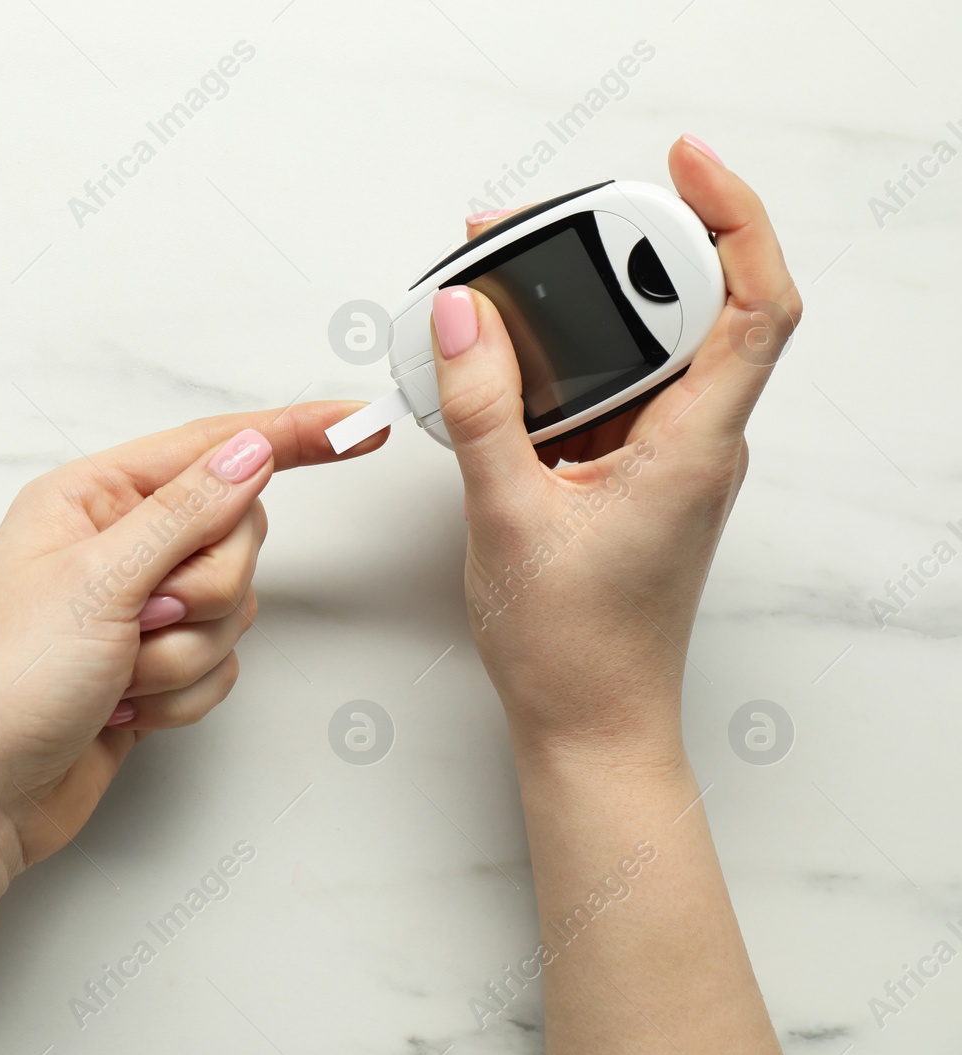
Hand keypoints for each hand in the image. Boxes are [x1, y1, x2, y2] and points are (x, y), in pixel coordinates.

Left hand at [0, 402, 385, 867]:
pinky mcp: (153, 666)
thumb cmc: (0, 683)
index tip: (359, 424)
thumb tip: (251, 451)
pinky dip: (181, 694)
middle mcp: (117, 545)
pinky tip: (124, 711)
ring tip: (119, 674)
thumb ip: (185, 513)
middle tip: (144, 620)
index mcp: (90, 498)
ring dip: (184, 654)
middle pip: (234, 536)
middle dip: (203, 592)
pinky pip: (219, 663)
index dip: (291, 435)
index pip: (212, 447)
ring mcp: (136, 608)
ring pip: (232, 608)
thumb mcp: (96, 582)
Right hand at [430, 135, 800, 764]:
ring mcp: (668, 459)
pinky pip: (613, 392)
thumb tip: (463, 316)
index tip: (682, 166)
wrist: (589, 725)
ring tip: (508, 284)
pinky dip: (568, 361)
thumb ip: (483, 408)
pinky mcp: (635, 475)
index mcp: (692, 448)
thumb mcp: (507, 516)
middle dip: (624, 248)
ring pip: (647, 349)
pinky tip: (510, 361)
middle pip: (694, 306)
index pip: (753, 305)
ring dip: (587, 307)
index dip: (732, 218)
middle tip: (544, 226)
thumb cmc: (571, 646)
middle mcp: (697, 443)